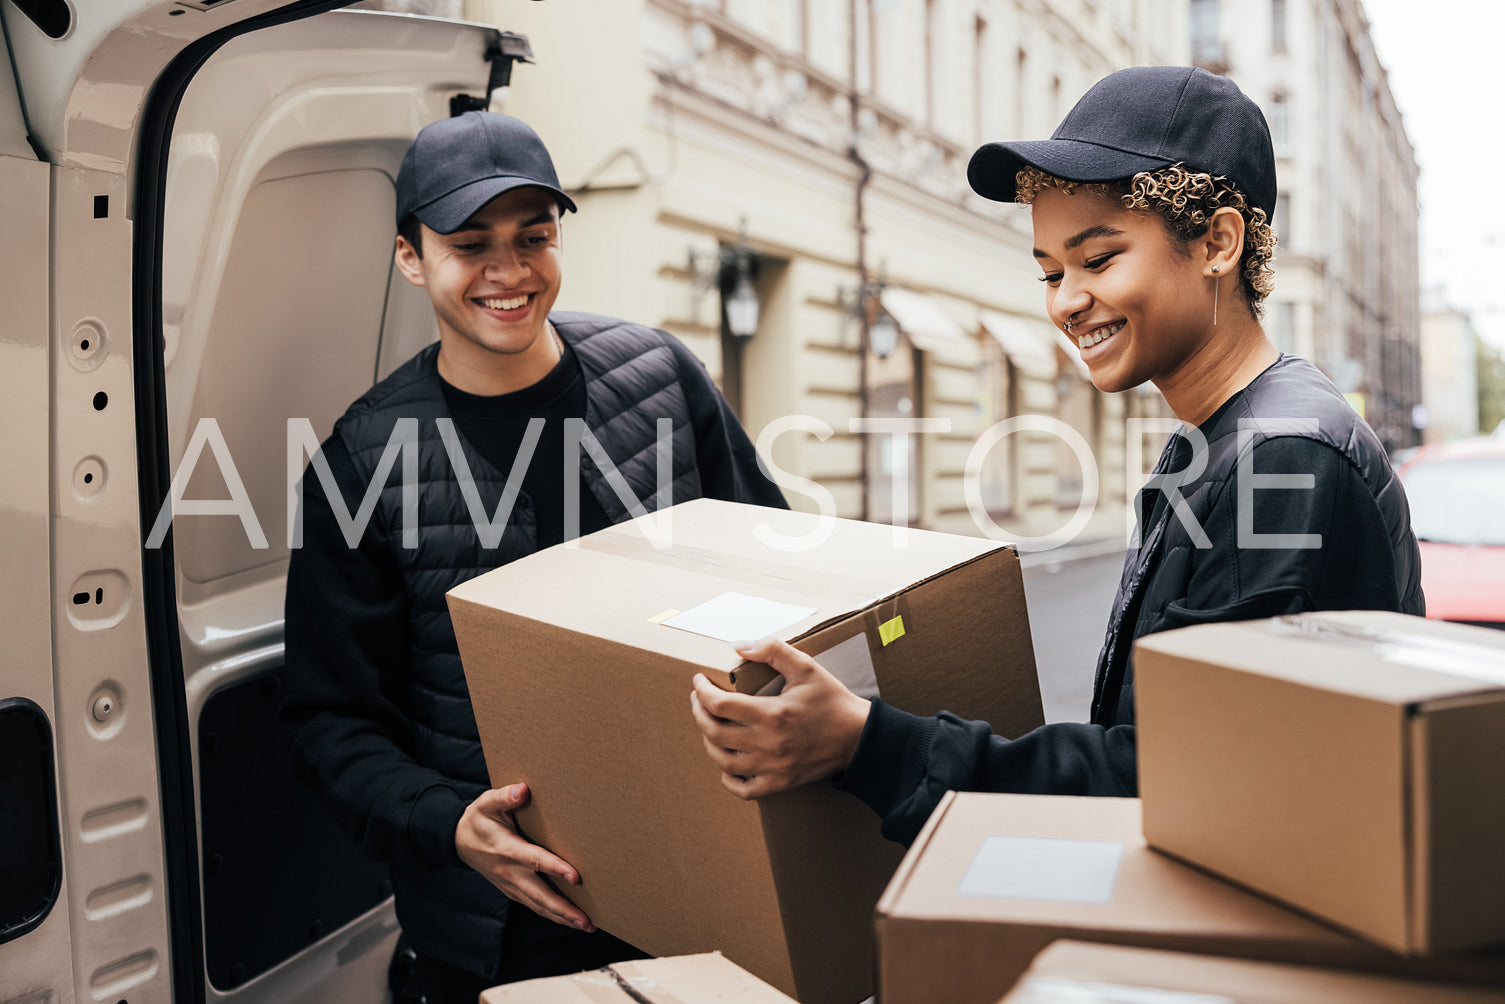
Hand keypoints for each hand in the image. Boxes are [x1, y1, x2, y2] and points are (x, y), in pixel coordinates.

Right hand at [455, 783, 594, 931]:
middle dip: (564, 909)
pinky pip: (534, 906)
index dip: (555, 868)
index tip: (576, 877)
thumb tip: (523, 790)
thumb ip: (505, 796)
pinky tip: (569, 920)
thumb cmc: (479, 819)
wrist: (458, 841)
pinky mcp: (513, 891)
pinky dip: (552, 915)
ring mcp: (511, 885)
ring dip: (562, 917)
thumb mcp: (487, 803)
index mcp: (508, 850)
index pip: (535, 861)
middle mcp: (510, 872)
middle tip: (587, 921)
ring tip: (586, 925)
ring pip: (539, 906)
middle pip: (540, 895)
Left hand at [689, 637, 871, 799]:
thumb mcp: (806, 667)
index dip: (701, 691)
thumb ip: (773, 651)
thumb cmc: (831, 700)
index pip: (719, 705)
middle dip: (699, 713)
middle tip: (698, 700)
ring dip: (709, 742)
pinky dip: (728, 779)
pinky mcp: (780, 783)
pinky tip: (727, 764)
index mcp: (772, 714)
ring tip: (710, 726)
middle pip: (714, 733)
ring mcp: (772, 767)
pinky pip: (743, 790)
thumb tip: (739, 647)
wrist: (858, 737)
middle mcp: (768, 744)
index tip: (699, 681)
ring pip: (723, 761)